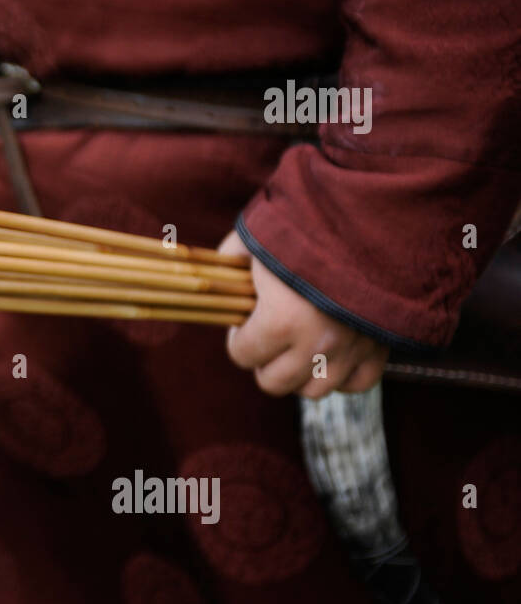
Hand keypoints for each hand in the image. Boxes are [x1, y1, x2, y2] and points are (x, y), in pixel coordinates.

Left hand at [218, 231, 387, 397]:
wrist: (375, 214)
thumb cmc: (308, 221)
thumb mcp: (257, 237)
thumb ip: (232, 261)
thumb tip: (221, 276)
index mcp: (280, 320)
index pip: (242, 354)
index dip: (237, 337)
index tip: (243, 321)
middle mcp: (316, 344)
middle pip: (274, 382)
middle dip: (263, 360)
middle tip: (268, 336)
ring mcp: (352, 348)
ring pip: (314, 390)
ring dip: (300, 372)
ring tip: (298, 345)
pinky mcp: (381, 346)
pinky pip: (358, 383)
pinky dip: (342, 374)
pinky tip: (332, 352)